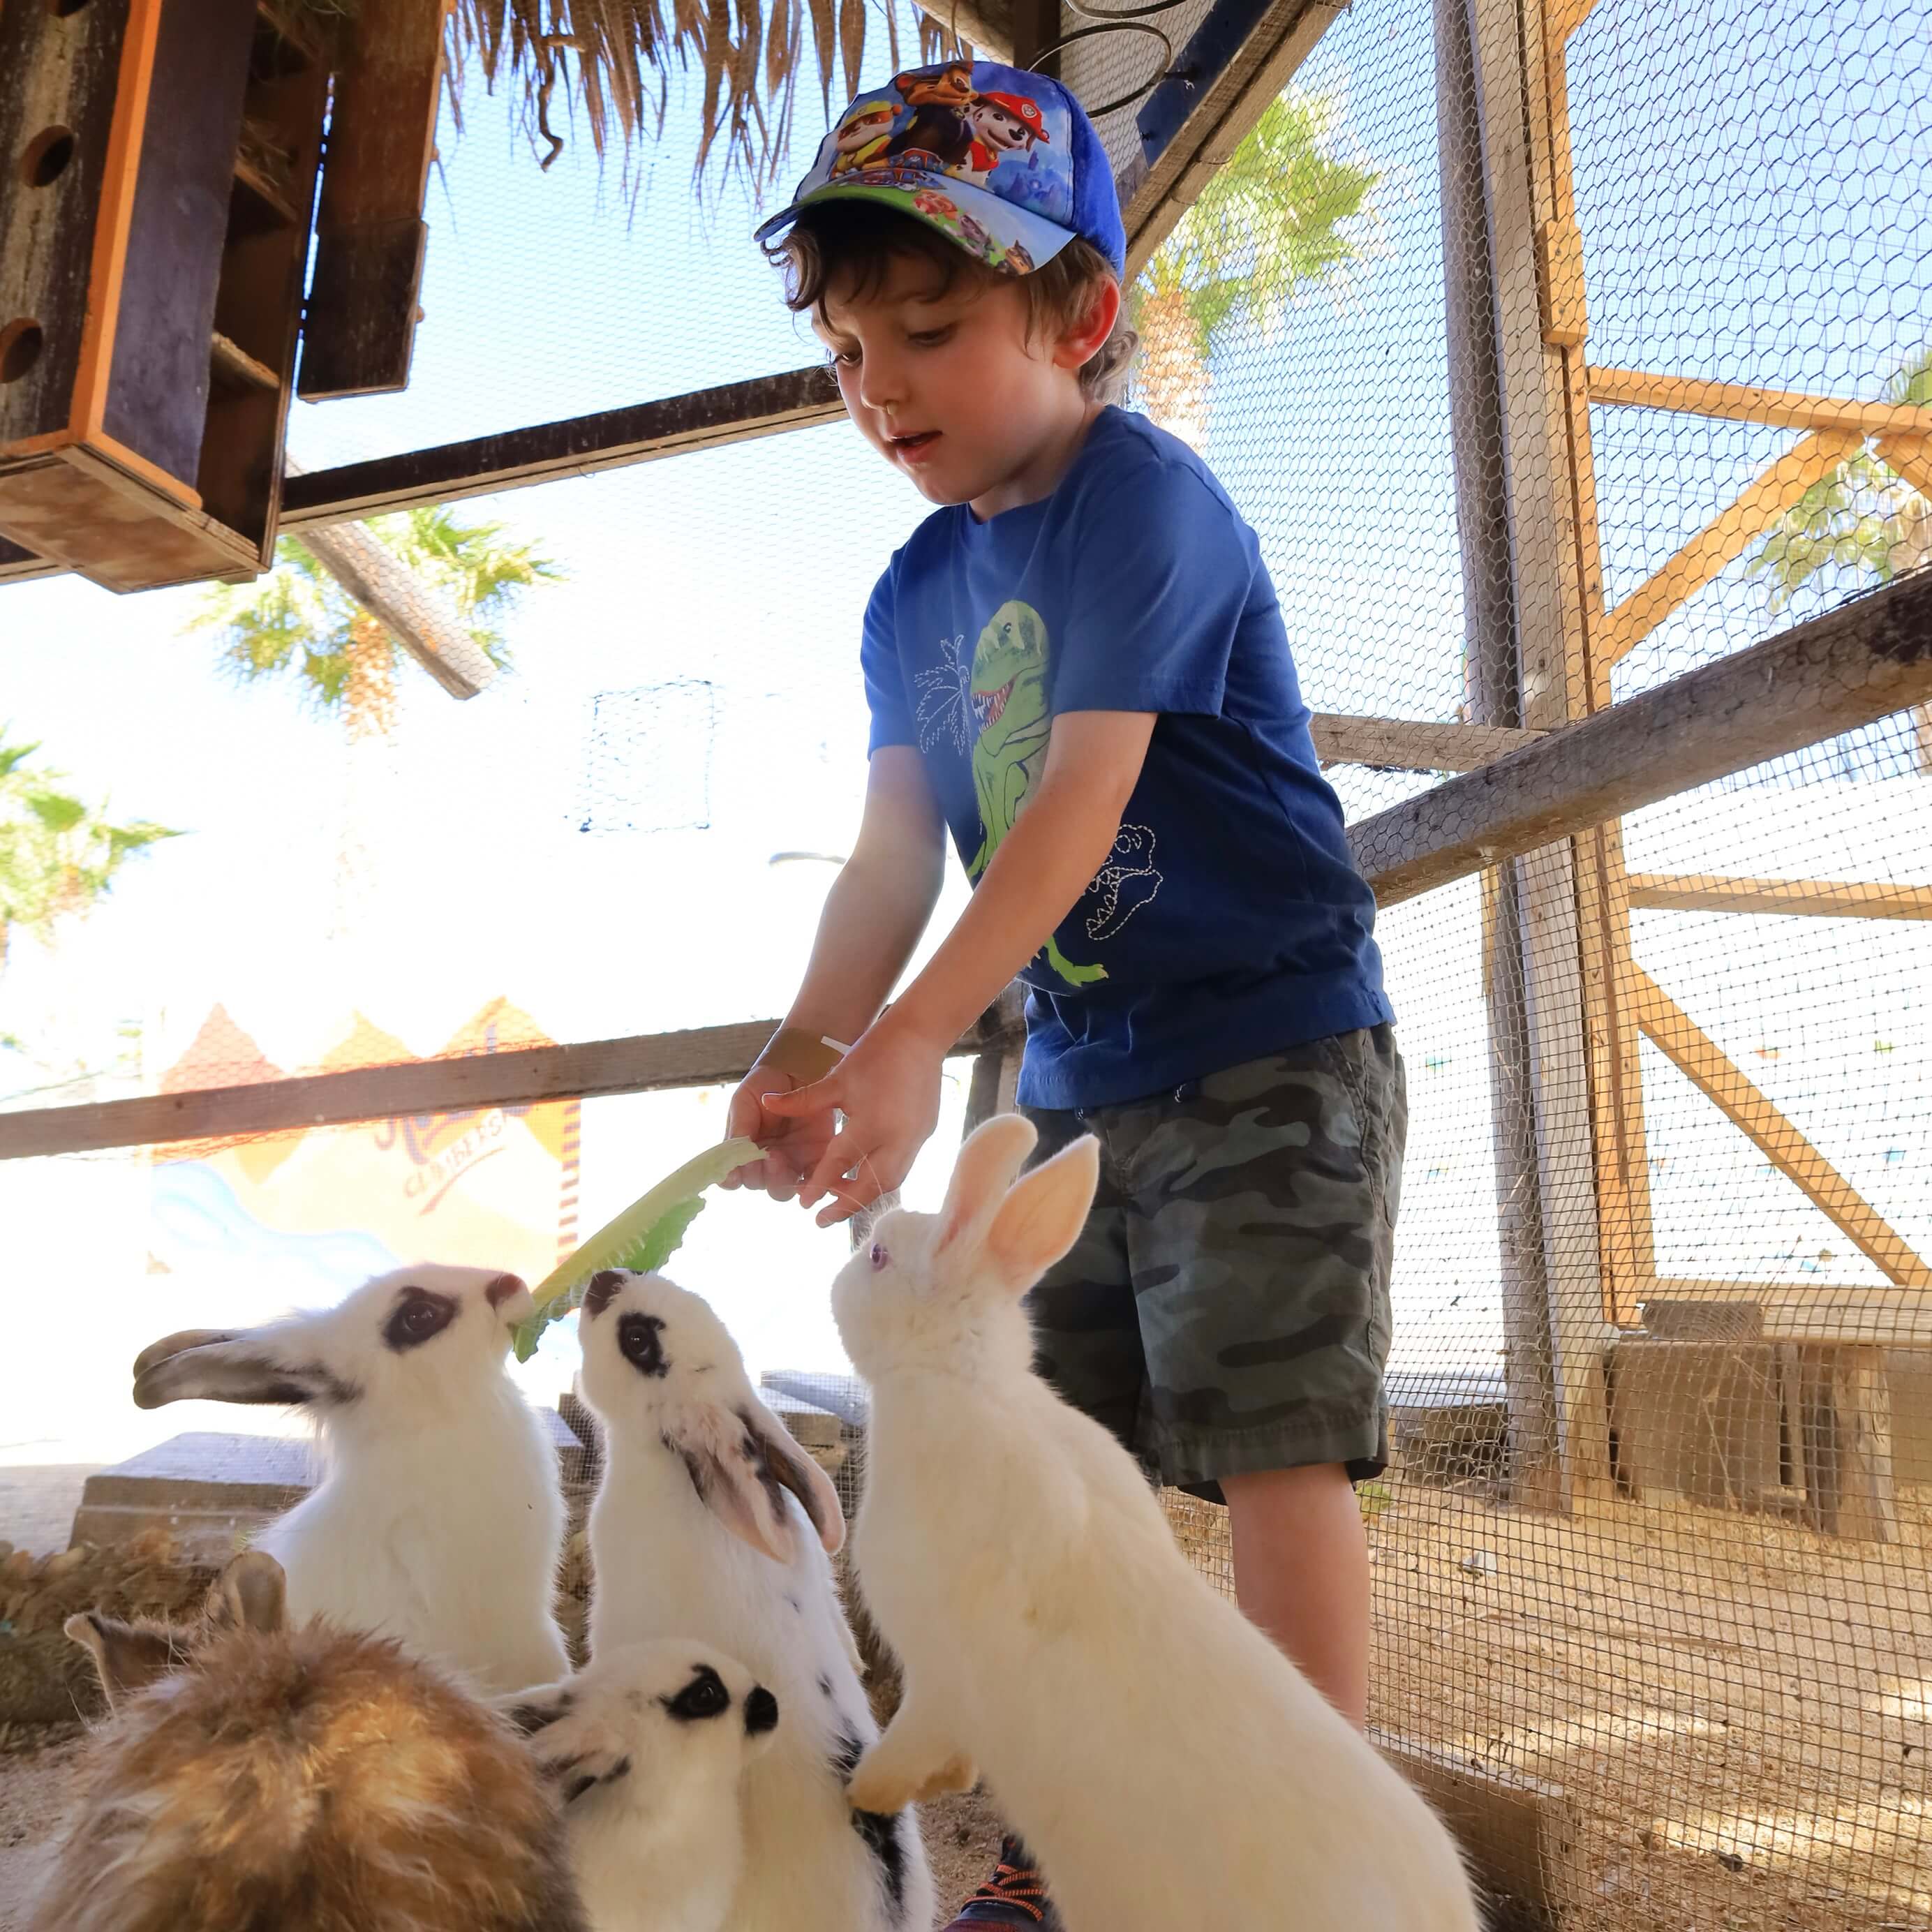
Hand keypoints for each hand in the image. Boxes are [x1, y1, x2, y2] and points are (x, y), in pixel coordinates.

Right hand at [723, 1064, 834, 1203]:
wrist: (798, 1071)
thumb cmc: (765, 1087)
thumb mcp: (744, 1102)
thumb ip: (739, 1129)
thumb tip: (729, 1160)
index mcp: (742, 1150)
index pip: (732, 1176)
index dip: (731, 1179)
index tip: (733, 1176)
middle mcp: (763, 1162)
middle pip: (757, 1183)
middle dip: (758, 1175)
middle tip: (767, 1156)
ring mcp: (789, 1163)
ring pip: (781, 1188)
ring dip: (779, 1179)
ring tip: (780, 1158)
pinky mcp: (814, 1161)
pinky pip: (812, 1181)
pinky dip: (810, 1185)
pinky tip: (807, 1176)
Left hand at [763, 1015, 946, 1225]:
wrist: (920, 1035)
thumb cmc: (874, 1053)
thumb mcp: (836, 1078)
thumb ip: (802, 1100)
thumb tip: (766, 1105)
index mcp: (871, 1124)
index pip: (840, 1163)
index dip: (820, 1185)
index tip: (804, 1204)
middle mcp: (897, 1138)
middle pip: (871, 1185)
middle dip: (846, 1205)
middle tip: (821, 1220)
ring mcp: (916, 1139)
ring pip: (891, 1181)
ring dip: (865, 1195)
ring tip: (840, 1203)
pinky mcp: (926, 1133)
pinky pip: (902, 1167)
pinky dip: (881, 1179)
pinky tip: (863, 1181)